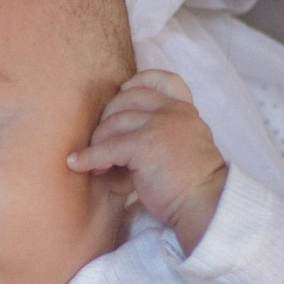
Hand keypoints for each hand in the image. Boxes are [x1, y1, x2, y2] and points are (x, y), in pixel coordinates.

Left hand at [69, 66, 228, 255]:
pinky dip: (89, 157)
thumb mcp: (188, 145)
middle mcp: (174, 112)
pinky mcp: (145, 146)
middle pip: (127, 99)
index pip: (163, 80)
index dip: (138, 81)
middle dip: (107, 118)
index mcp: (185, 111)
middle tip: (101, 142)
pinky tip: (77, 164)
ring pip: (114, 123)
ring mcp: (160, 126)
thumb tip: (130, 132)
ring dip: (97, 142)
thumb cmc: (193, 184)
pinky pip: (107, 148)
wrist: (206, 204)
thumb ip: (168, 131)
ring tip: (96, 164)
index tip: (123, 90)